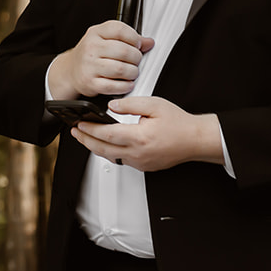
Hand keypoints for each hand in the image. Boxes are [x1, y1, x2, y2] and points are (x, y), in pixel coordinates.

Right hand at [46, 21, 154, 99]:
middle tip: (136, 61)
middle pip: (123, 51)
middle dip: (136, 58)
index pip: (119, 30)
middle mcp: (91, 47)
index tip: (138, 45)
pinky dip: (125, 86)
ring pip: (120, 69)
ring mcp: (89, 66)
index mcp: (96, 32)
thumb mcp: (106, 39)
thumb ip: (128, 39)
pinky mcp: (90, 83)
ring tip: (132, 72)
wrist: (71, 71)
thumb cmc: (92, 54)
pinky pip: (114, 86)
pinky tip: (126, 83)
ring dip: (132, 73)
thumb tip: (149, 42)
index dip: (134, 38)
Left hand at [70, 96, 223, 171]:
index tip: (79, 123)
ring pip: (110, 156)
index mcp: (140, 137)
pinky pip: (121, 159)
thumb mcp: (155, 105)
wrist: (196, 140)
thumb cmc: (179, 123)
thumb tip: (111, 106)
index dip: (90, 129)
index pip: (107, 134)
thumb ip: (131, 104)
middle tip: (75, 132)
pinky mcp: (143, 166)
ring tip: (85, 137)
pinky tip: (105, 144)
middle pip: (103, 149)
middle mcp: (138, 153)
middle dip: (86, 140)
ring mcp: (140, 162)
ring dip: (95, 147)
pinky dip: (109, 151)